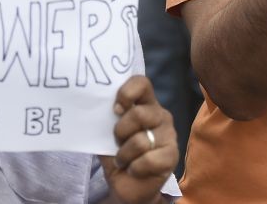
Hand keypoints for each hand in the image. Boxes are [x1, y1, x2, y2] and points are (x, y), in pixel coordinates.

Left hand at [100, 76, 177, 203]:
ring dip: (124, 154)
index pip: (142, 83)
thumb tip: (94, 103)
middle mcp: (160, 115)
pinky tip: (134, 169)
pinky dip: (135, 168)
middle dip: (120, 132)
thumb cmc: (116, 152)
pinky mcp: (172, 156)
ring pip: (141, 140)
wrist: (126, 185)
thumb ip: (107, 115)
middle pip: (138, 114)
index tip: (115, 109)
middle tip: (117, 142)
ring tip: (123, 159)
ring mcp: (169, 135)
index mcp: (145, 103)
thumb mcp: (107, 131)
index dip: (126, 93)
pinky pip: (148, 160)